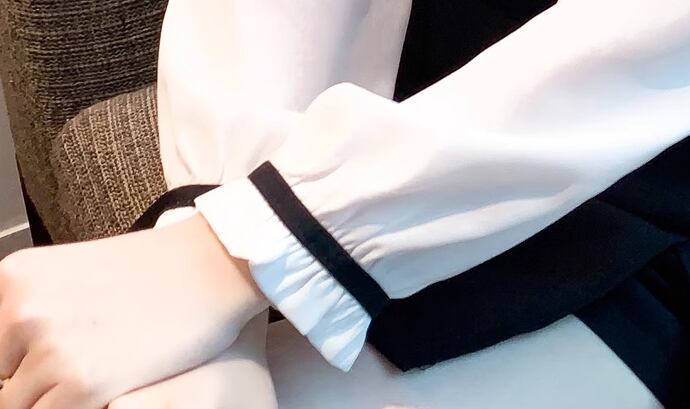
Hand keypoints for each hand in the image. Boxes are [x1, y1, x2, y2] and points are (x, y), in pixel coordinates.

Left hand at [0, 214, 266, 408]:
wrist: (212, 265)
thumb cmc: (155, 270)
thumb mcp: (73, 274)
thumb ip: (32, 311)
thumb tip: (11, 358)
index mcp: (13, 280)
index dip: (14, 365)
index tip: (36, 368)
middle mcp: (22, 312)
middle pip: (2, 382)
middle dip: (32, 383)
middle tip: (80, 368)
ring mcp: (53, 348)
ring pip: (22, 406)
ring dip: (57, 398)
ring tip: (96, 376)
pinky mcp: (87, 382)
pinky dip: (78, 408)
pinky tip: (108, 390)